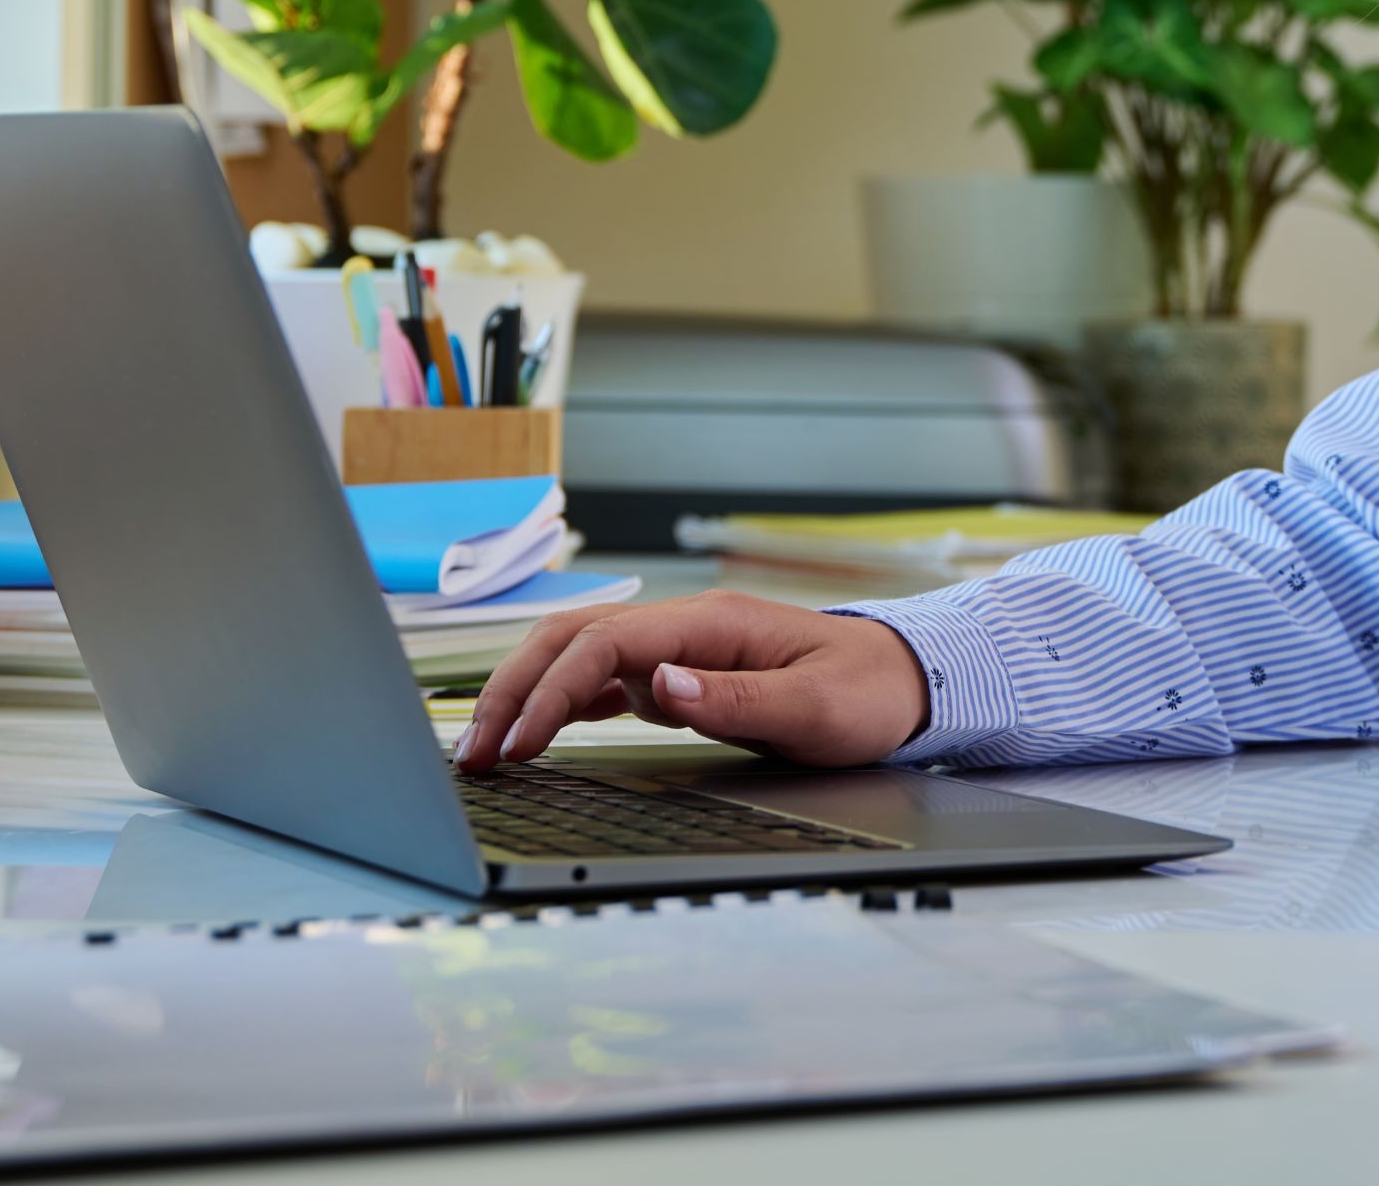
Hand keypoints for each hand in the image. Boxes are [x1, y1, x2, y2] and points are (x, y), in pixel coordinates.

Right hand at [454, 592, 930, 770]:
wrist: (907, 681)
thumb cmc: (870, 692)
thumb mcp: (817, 707)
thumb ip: (739, 699)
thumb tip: (660, 688)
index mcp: (712, 623)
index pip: (606, 644)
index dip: (551, 691)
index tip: (521, 745)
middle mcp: (685, 628)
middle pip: (573, 640)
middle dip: (514, 690)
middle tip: (471, 755)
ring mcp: (680, 649)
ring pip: (578, 657)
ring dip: (526, 697)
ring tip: (484, 752)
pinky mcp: (682, 675)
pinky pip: (603, 681)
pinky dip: (559, 704)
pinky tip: (532, 735)